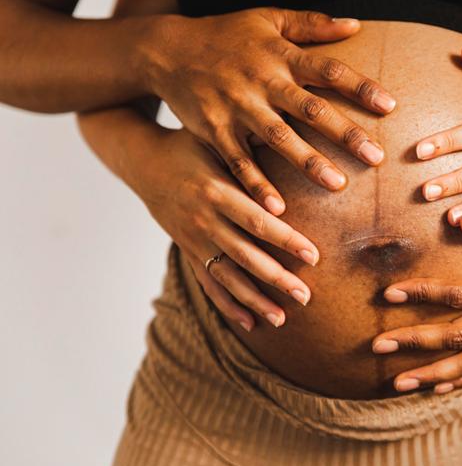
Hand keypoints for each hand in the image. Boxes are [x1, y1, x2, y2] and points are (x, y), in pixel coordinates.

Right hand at [135, 127, 318, 330]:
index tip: (314, 255)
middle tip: (306, 296)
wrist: (145, 163)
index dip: (285, 240)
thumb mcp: (217, 142)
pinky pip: (208, 284)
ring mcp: (194, 241)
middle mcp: (204, 221)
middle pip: (245, 256)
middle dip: (277, 279)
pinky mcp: (189, 252)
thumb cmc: (192, 146)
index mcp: (216, 192)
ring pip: (228, 277)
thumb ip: (249, 155)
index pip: (257, 221)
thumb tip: (293, 145)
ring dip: (255, 300)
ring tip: (282, 318)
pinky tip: (250, 322)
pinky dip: (228, 305)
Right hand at [143, 8, 395, 213]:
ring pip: (278, 138)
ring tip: (339, 185)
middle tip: (376, 157)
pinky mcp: (214, 130)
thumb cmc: (227, 35)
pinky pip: (239, 161)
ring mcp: (237, 107)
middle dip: (344, 133)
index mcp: (280, 54)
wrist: (168, 51)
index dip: (360, 86)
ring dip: (309, 163)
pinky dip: (257, 184)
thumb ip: (312, 24)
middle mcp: (262, 81)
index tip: (390, 106)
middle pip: (309, 108)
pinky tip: (278, 209)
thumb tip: (356, 24)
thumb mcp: (268, 19)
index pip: (328, 69)